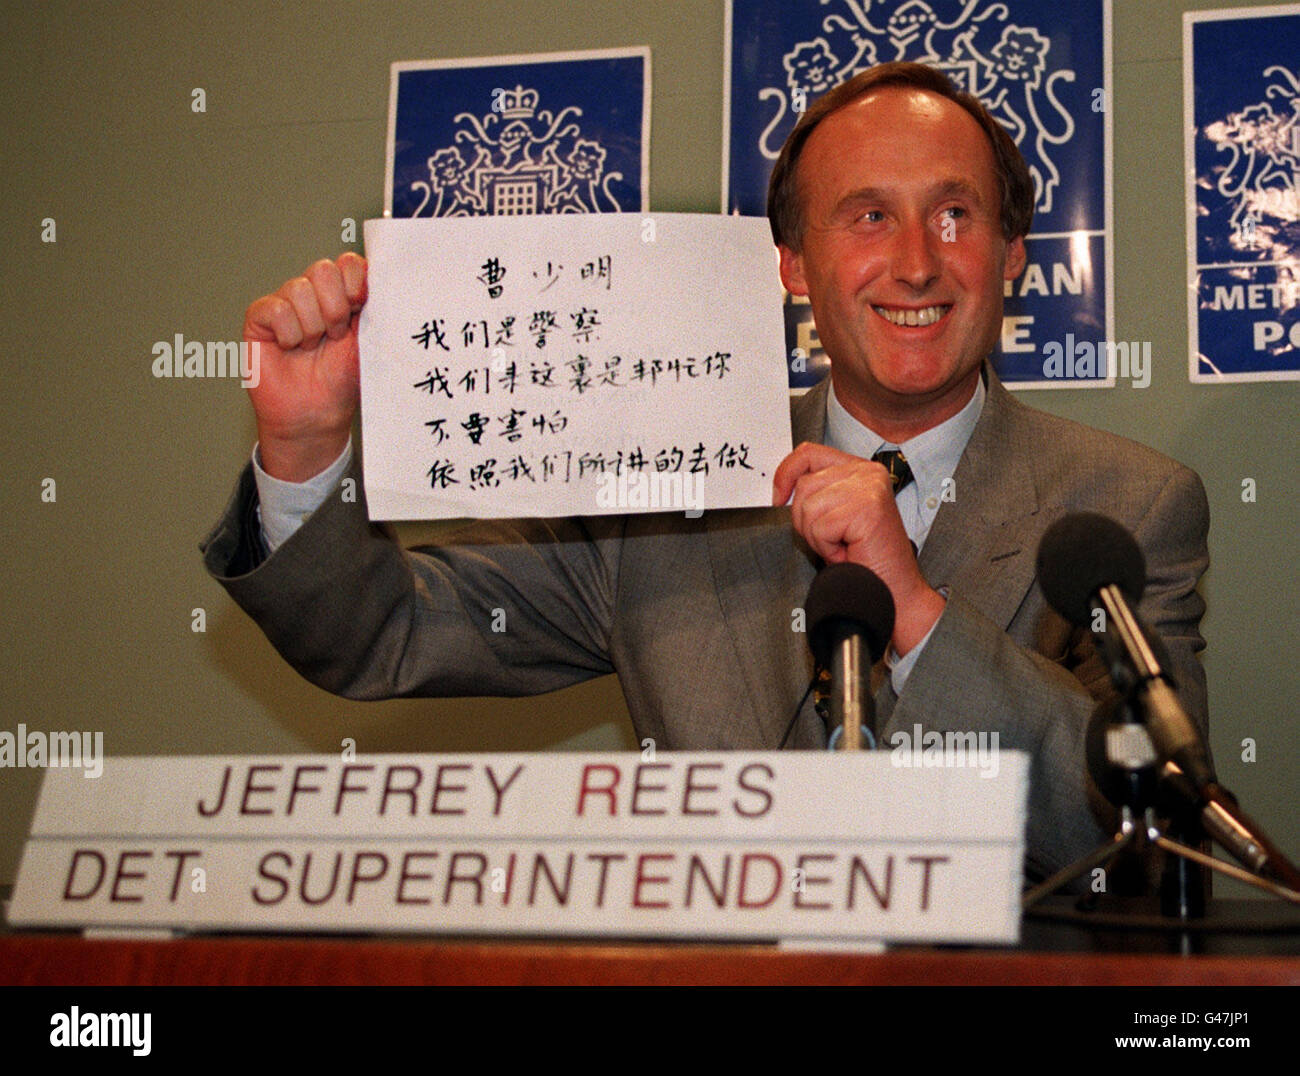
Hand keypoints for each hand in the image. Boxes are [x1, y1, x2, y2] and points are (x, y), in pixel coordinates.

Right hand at [242, 253, 366, 480]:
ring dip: (312, 328)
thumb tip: (383, 279)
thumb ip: (375, 307)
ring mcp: (285, 302)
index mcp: (343, 294)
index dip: (355, 284)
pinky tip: (290, 348)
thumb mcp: (369, 340)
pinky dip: (289, 334)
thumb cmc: (341, 380)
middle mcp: (314, 293)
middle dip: (335, 309)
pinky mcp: (259, 317)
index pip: (348, 262)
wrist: (316, 414)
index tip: (359, 308)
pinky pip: (276, 309)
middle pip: (324, 269)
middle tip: (334, 336)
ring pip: (299, 289)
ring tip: (311, 347)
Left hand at [773, 442, 945, 653]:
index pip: (808, 453)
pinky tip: (848, 552)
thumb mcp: (833, 515)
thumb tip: (780, 491)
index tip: (777, 498)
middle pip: (804, 485)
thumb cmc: (864, 558)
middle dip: (806, 520)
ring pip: (808, 506)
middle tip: (832, 539)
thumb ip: (815, 493)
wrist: (891, 589)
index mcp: (859, 469)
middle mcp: (867, 472)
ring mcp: (869, 487)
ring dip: (817, 536)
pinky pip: (820, 527)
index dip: (785, 473)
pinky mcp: (867, 507)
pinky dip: (827, 548)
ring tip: (842, 545)